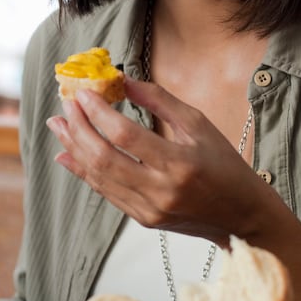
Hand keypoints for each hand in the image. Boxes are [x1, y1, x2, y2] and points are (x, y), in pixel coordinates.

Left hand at [46, 77, 281, 244]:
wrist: (242, 217)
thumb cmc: (225, 166)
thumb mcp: (199, 125)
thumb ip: (161, 101)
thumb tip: (124, 80)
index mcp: (180, 163)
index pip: (126, 136)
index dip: (99, 113)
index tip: (83, 93)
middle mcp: (162, 190)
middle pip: (105, 158)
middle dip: (79, 129)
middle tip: (65, 106)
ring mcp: (150, 210)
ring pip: (100, 178)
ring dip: (74, 148)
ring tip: (58, 125)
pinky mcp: (144, 220)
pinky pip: (106, 193)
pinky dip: (84, 172)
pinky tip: (68, 154)